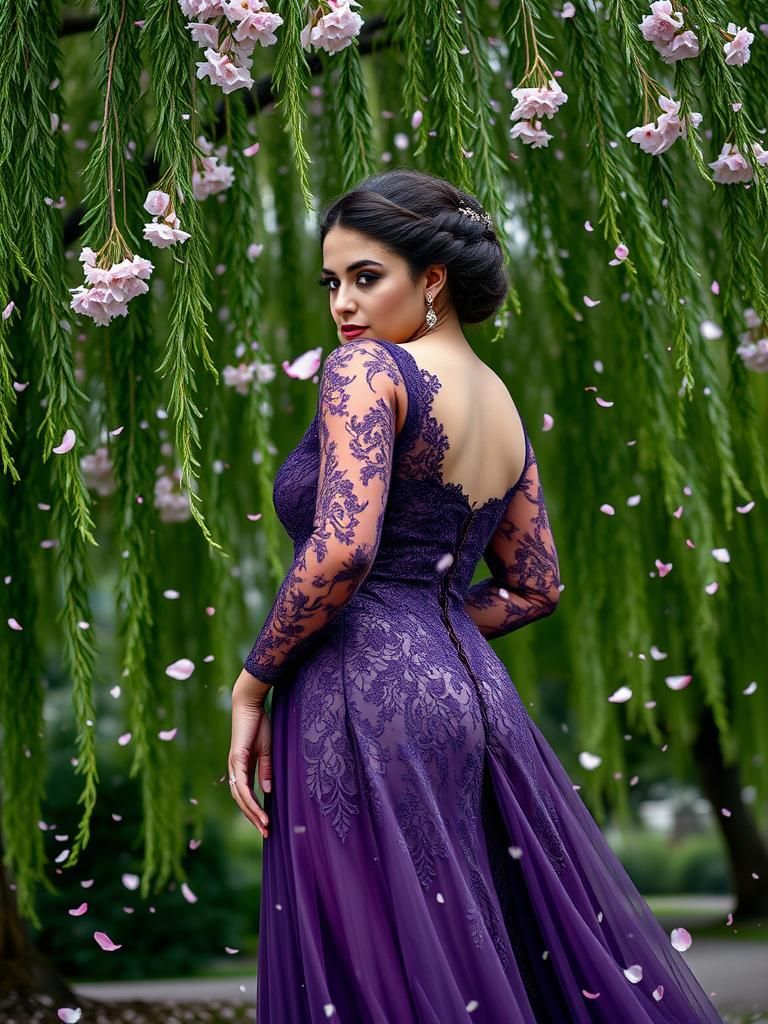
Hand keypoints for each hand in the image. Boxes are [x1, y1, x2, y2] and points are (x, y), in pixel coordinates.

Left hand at [228, 670, 272, 837]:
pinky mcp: (237, 759)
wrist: (250, 704)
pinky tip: (260, 807)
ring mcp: (234, 765)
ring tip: (265, 825)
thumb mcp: (267, 750)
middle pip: (241, 800)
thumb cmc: (259, 724)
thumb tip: (267, 791)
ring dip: (252, 813)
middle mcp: (235, 769)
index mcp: (242, 767)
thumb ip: (266, 770)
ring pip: (241, 797)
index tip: (266, 824)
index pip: (246, 795)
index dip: (255, 810)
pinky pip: (243, 784)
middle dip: (253, 818)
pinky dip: (250, 798)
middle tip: (266, 833)